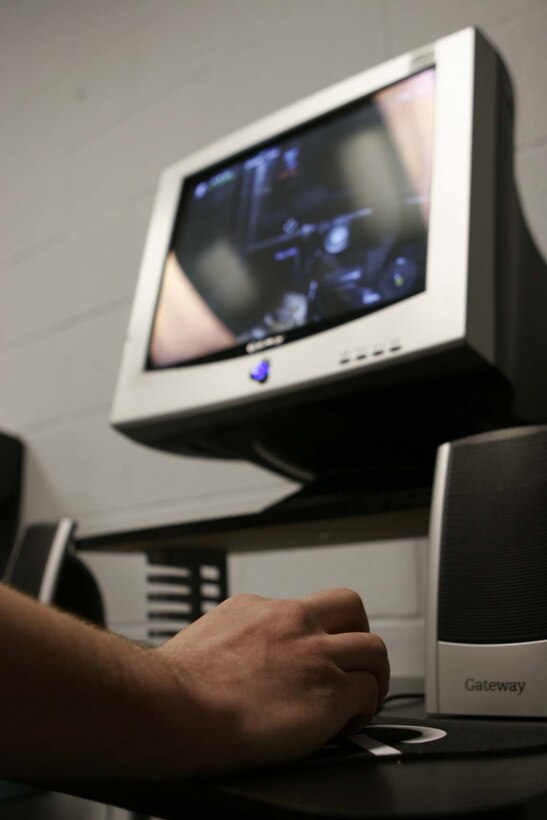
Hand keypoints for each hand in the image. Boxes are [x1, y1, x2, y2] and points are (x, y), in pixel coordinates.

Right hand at [155, 588, 388, 774]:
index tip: (312, 653)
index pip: (304, 609)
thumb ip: (233, 638)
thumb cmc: (178, 686)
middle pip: (350, 606)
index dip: (315, 633)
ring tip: (362, 698)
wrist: (177, 708)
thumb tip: (234, 654)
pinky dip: (364, 710)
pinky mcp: (330, 692)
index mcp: (260, 609)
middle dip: (358, 633)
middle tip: (352, 661)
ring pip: (373, 649)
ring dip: (372, 675)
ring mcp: (316, 655)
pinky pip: (368, 693)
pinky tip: (346, 724)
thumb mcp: (206, 636)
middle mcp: (293, 622)